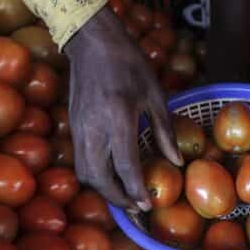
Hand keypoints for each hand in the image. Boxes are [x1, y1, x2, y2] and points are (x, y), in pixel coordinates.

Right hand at [65, 8, 181, 209]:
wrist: (91, 41)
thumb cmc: (128, 63)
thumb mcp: (154, 94)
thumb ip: (164, 131)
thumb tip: (176, 162)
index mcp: (118, 118)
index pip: (125, 166)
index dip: (136, 190)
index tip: (148, 206)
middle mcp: (94, 128)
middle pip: (99, 178)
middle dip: (118, 198)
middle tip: (136, 207)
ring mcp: (79, 129)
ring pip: (85, 173)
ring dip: (104, 190)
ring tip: (124, 196)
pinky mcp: (72, 127)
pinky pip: (80, 161)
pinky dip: (95, 175)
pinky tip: (112, 176)